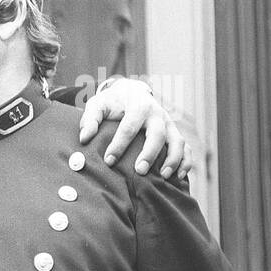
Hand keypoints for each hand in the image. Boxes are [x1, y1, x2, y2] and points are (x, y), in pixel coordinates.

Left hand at [77, 78, 191, 180]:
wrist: (132, 92)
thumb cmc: (112, 102)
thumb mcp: (97, 104)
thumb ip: (90, 119)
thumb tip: (84, 138)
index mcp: (138, 106)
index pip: (129, 126)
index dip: (119, 144)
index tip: (109, 160)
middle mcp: (157, 115)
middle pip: (157, 134)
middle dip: (149, 153)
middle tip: (139, 171)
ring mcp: (169, 124)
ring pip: (177, 141)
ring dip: (173, 159)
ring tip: (164, 176)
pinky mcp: (174, 133)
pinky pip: (186, 148)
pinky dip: (186, 162)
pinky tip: (178, 178)